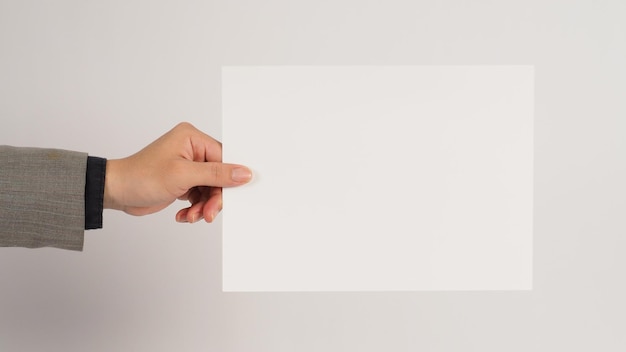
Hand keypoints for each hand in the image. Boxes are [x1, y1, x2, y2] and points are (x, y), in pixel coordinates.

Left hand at [103, 122, 251, 222]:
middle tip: (208, 213)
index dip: (229, 178)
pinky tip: (185, 214)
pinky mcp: (183, 181)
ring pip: (210, 189)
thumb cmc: (141, 176)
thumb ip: (216, 174)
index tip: (232, 196)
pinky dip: (195, 208)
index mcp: (192, 138)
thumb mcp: (183, 175)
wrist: (116, 192)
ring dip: (203, 206)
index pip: (224, 157)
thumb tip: (243, 172)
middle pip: (218, 176)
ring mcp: (188, 166)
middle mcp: (192, 149)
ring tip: (193, 216)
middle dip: (213, 197)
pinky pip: (200, 196)